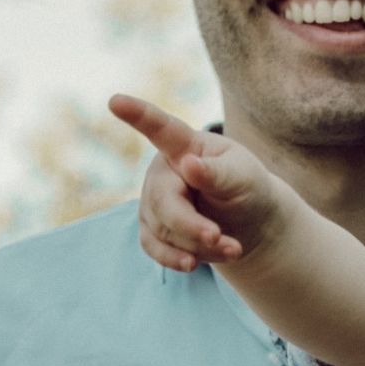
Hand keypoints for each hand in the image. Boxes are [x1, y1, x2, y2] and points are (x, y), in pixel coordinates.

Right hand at [109, 93, 286, 271]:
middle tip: (219, 238)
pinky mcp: (152, 228)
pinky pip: (154, 248)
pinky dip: (178, 259)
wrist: (248, 222)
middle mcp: (161, 171)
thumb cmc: (247, 188)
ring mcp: (152, 201)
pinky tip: (195, 264)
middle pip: (163, 202)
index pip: (161, 129)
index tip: (116, 100)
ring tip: (234, 249)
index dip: (138, 115)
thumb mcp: (245, 177)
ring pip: (162, 230)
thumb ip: (219, 172)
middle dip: (191, 225)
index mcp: (185, 146)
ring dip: (199, 245)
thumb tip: (188, 165)